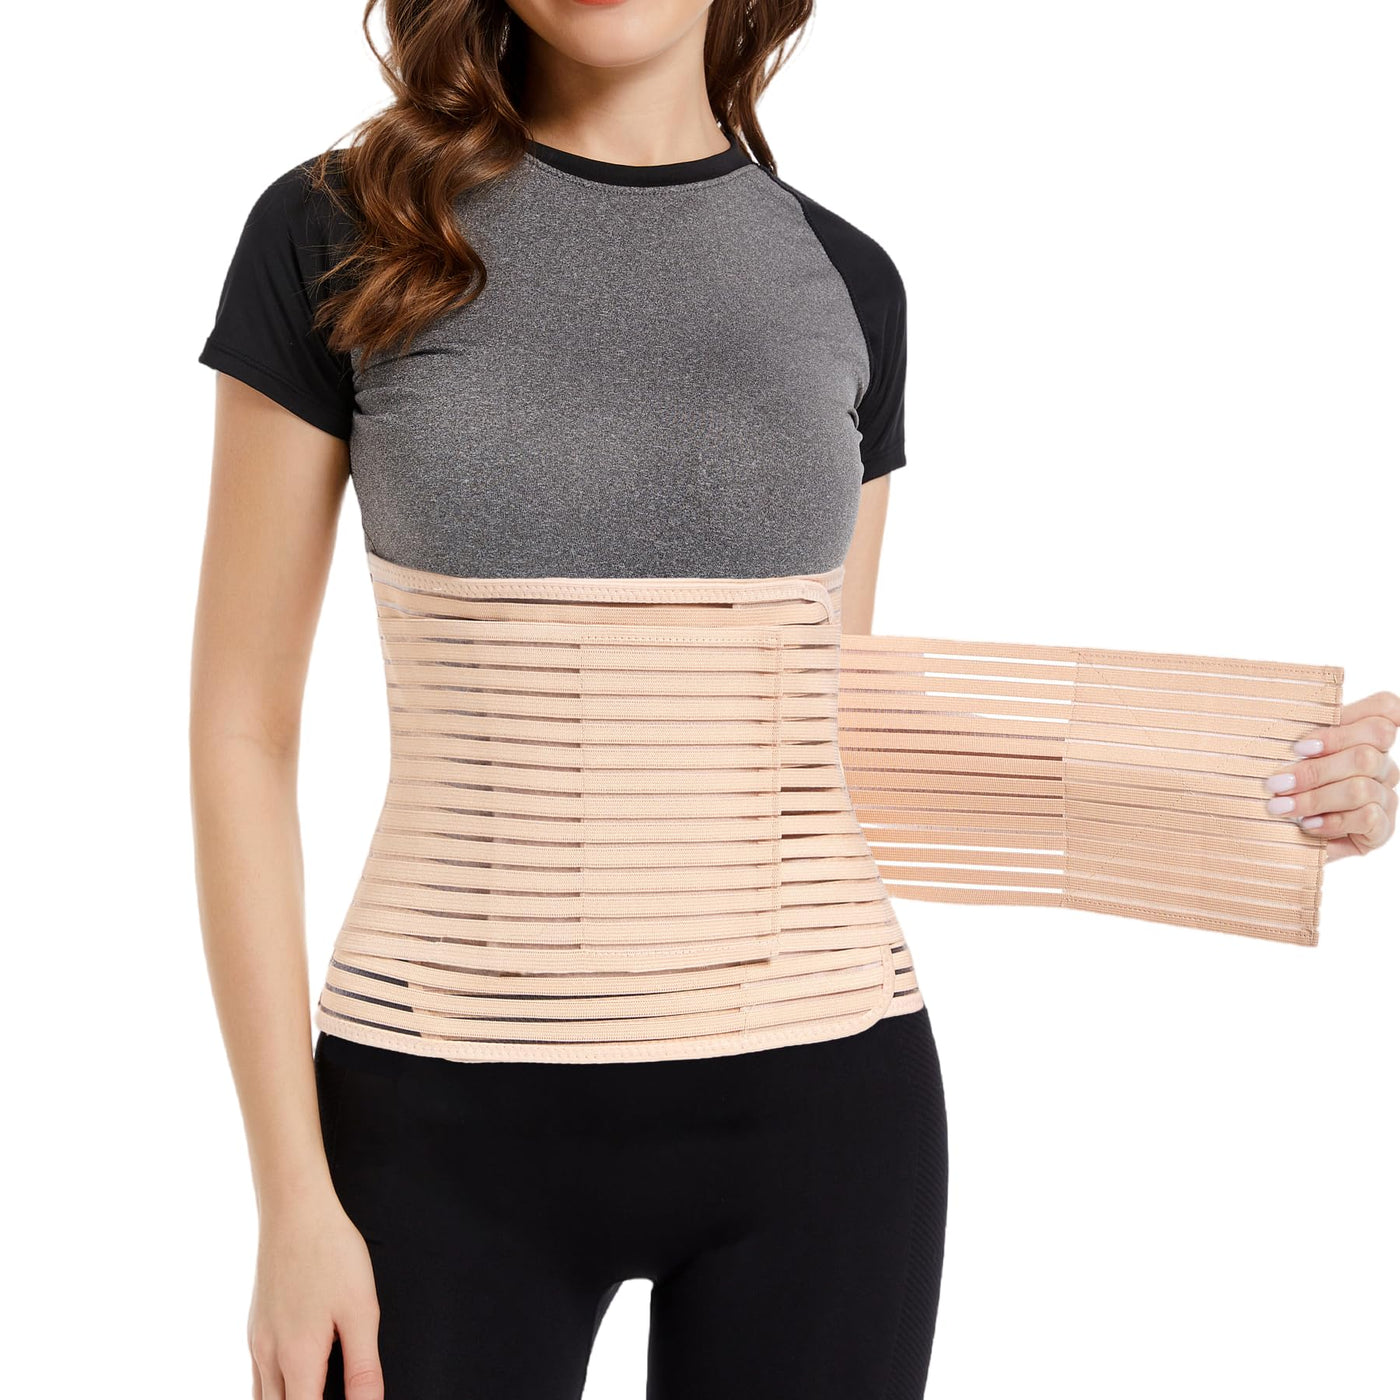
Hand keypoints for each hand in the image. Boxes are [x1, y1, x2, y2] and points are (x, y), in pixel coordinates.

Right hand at [249, 1190, 383, 1399]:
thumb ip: (364, 1368)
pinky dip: (273, 1391)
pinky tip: (296, 1379)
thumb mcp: (361, 1310)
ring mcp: (257, 1341)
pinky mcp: (255, 1325)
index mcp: (298, 1358)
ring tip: (315, 1390)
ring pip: (262, 1398)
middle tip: (328, 1394)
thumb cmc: (331, 1253)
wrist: (295, 1210)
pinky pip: (258, 1376)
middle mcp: (269, 1356)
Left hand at [1262, 691, 1399, 861]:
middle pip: (1365, 754)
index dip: (1351, 718)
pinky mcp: (1382, 827)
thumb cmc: (1288, 789)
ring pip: (1361, 788)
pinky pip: (1367, 818)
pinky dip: (1332, 821)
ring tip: (1282, 807)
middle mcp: (1381, 764)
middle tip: (1276, 784)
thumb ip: (1299, 740)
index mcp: (1364, 738)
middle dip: (1314, 770)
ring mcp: (1385, 795)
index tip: (1301, 745)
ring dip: (1315, 798)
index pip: (1386, 709)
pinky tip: (1308, 825)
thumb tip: (1279, 722)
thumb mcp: (1290, 760)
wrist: (1290, 836)